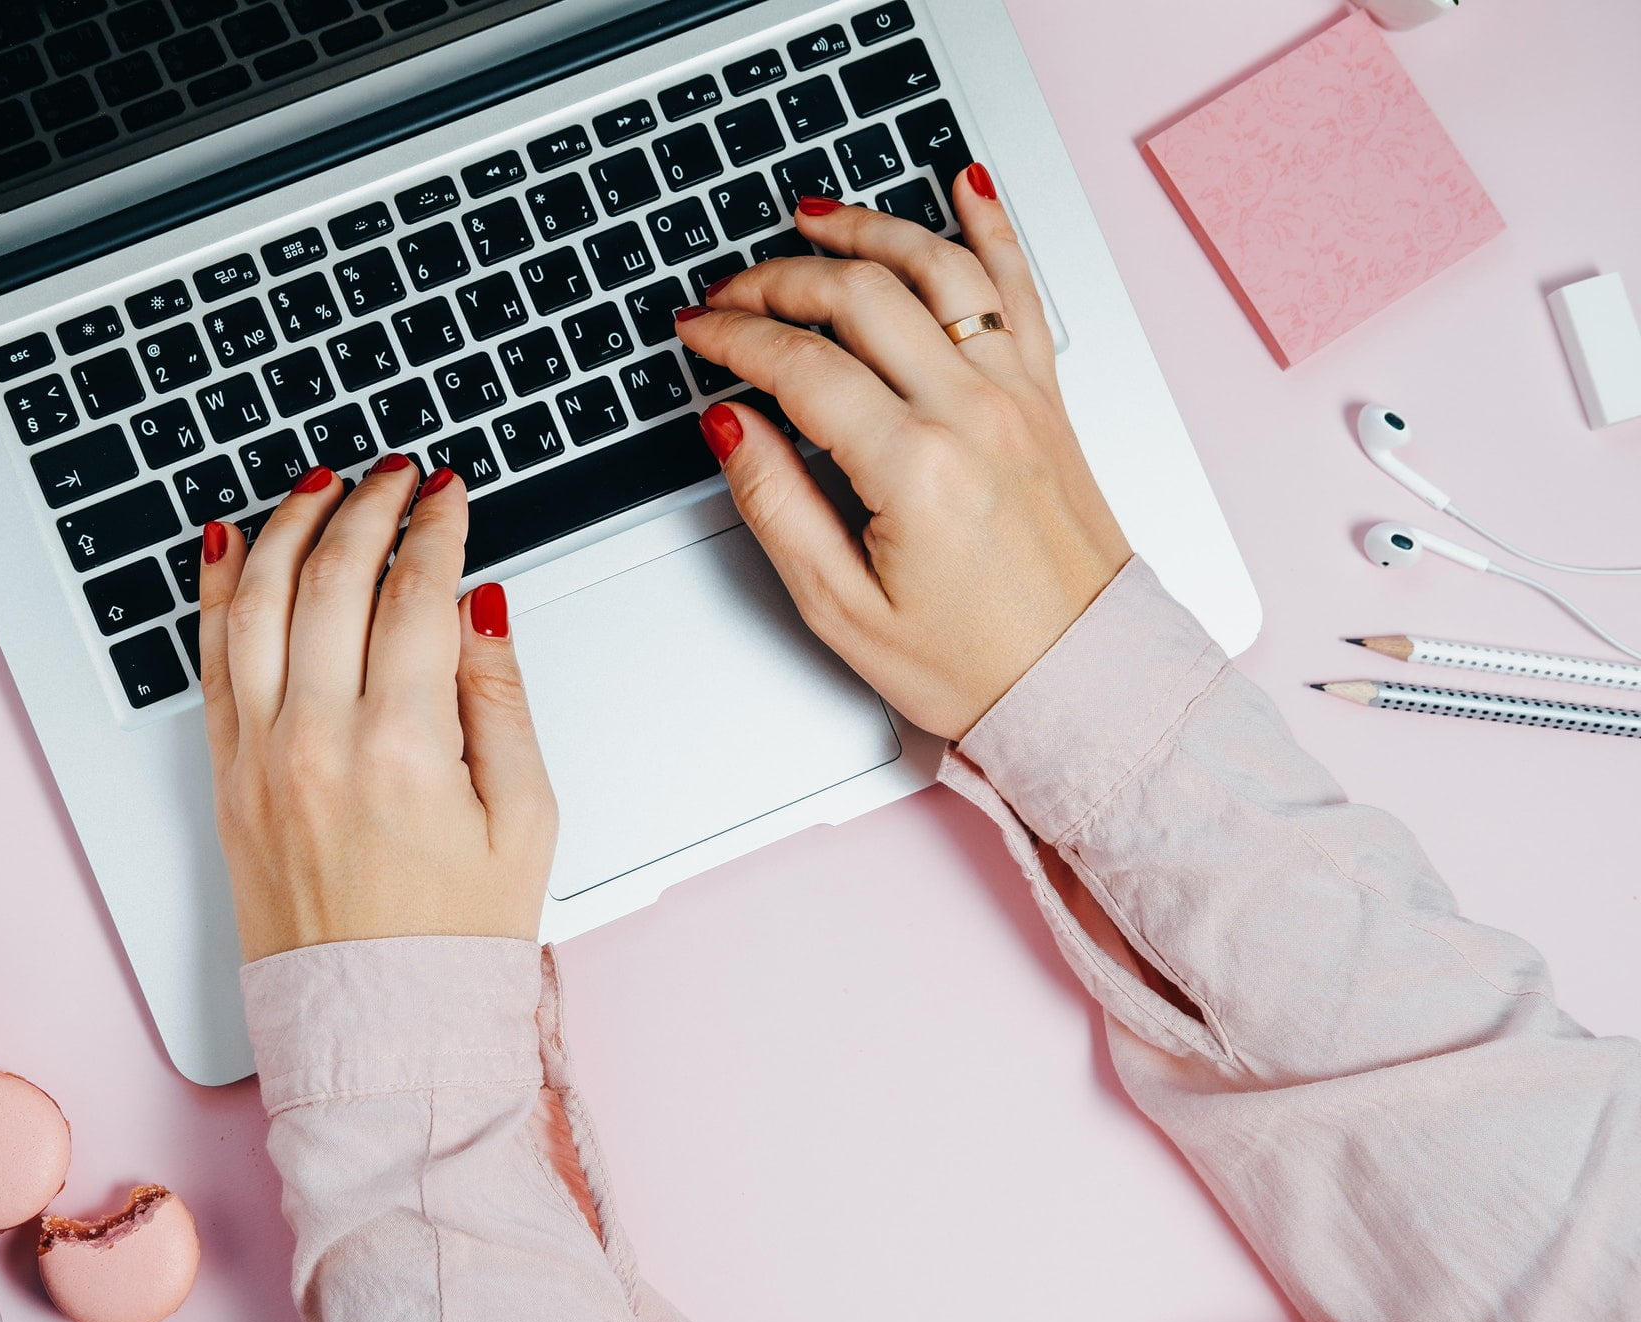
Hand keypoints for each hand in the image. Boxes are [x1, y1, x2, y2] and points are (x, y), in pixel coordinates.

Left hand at [197, 459, 556, 961]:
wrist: (377, 1023)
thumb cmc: (456, 935)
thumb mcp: (525, 817)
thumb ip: (502, 698)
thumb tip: (480, 606)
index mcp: (403, 747)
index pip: (416, 594)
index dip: (437, 527)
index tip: (449, 493)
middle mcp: (317, 740)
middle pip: (334, 578)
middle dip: (368, 507)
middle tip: (395, 474)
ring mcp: (259, 757)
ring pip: (261, 602)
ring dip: (291, 527)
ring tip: (321, 485)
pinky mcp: (225, 778)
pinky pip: (211, 659)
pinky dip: (222, 590)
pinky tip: (236, 544)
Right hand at [674, 170, 1130, 738]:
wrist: (1083, 680)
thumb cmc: (974, 662)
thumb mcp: (841, 609)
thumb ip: (776, 507)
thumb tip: (731, 426)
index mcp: (916, 469)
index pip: (801, 367)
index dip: (734, 339)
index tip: (697, 333)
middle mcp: (973, 414)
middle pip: (860, 296)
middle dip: (780, 279)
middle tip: (730, 292)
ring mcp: (1017, 395)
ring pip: (936, 268)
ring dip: (868, 229)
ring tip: (813, 217)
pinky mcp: (1045, 395)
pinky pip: (1018, 285)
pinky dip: (989, 226)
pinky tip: (965, 183)